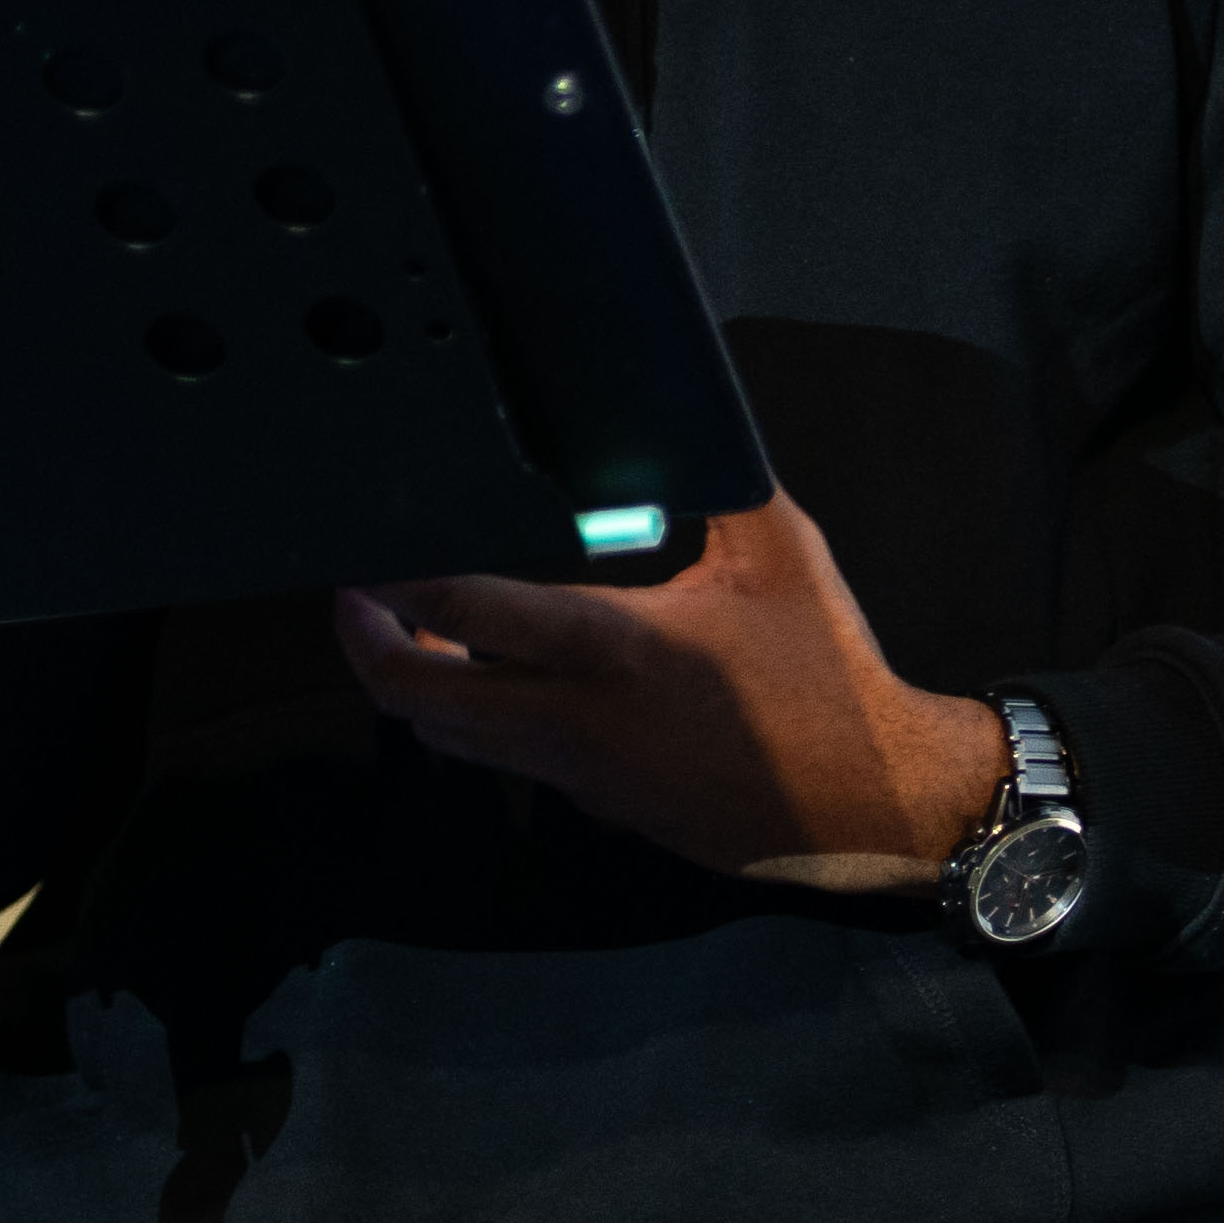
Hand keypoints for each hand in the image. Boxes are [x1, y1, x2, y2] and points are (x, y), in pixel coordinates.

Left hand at [334, 494, 1006, 892]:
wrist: (866, 800)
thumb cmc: (827, 673)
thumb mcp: (782, 554)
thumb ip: (720, 483)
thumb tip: (693, 418)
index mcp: (609, 642)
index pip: (460, 606)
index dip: (389, 580)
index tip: (360, 556)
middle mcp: (572, 715)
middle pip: (418, 693)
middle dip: (367, 646)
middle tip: (358, 601)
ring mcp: (577, 770)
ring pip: (454, 736)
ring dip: (422, 686)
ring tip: (423, 631)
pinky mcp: (596, 803)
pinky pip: (511, 761)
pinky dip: (482, 721)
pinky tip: (508, 679)